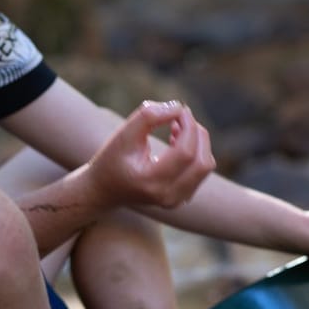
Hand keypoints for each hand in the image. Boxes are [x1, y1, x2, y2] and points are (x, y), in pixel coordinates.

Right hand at [84, 100, 214, 209]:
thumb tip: (179, 107)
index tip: (178, 108)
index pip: (185, 152)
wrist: (103, 190)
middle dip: (197, 132)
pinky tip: (175, 142)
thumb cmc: (111, 158)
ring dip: (197, 141)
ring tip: (175, 129)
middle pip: (203, 161)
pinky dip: (195, 151)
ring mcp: (176, 201)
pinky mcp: (181, 198)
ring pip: (206, 165)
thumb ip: (149, 116)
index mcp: (151, 182)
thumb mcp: (124, 134)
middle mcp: (168, 197)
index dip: (188, 125)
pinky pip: (201, 170)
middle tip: (179, 117)